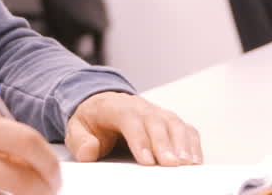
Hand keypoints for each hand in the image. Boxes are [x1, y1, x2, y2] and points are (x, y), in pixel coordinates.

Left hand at [65, 92, 201, 165]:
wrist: (101, 105)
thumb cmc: (92, 121)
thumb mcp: (77, 129)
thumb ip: (80, 141)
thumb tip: (88, 151)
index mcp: (114, 107)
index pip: (129, 119)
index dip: (139, 139)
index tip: (146, 160)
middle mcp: (140, 107)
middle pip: (155, 122)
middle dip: (164, 144)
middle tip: (170, 165)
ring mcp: (157, 112)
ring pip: (173, 123)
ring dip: (182, 143)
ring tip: (186, 164)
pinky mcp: (169, 121)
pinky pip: (185, 129)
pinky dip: (192, 143)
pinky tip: (195, 160)